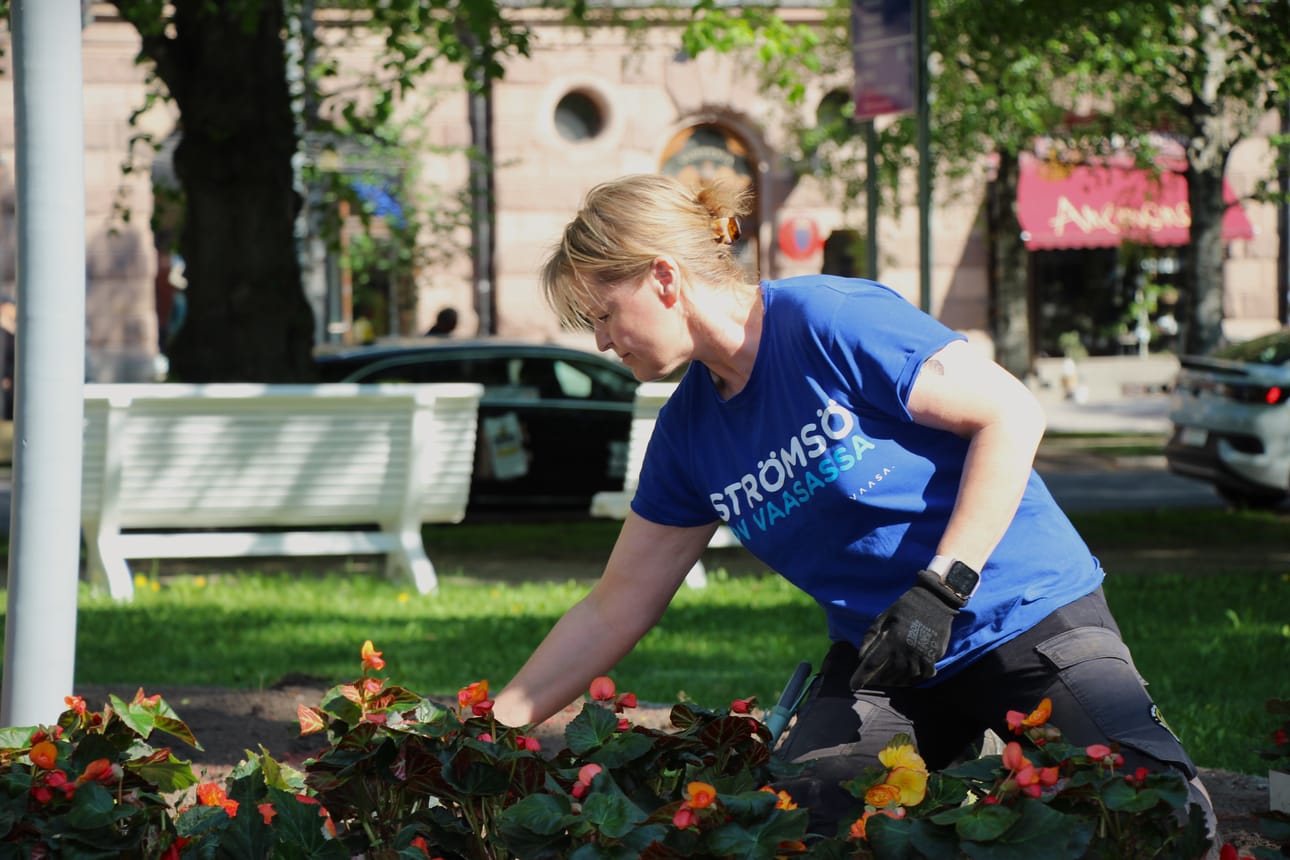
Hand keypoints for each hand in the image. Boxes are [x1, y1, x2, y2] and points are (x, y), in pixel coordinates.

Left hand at [850, 570, 965, 687]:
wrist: (935, 600)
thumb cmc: (905, 606)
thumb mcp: (884, 616)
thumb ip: (871, 636)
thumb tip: (861, 656)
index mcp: (892, 639)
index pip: (873, 663)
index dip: (861, 676)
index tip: (853, 686)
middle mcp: (907, 650)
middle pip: (889, 674)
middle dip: (879, 680)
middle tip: (873, 681)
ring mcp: (922, 654)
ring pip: (907, 677)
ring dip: (896, 682)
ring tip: (889, 682)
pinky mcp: (935, 655)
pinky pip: (925, 674)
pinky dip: (916, 679)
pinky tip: (909, 679)